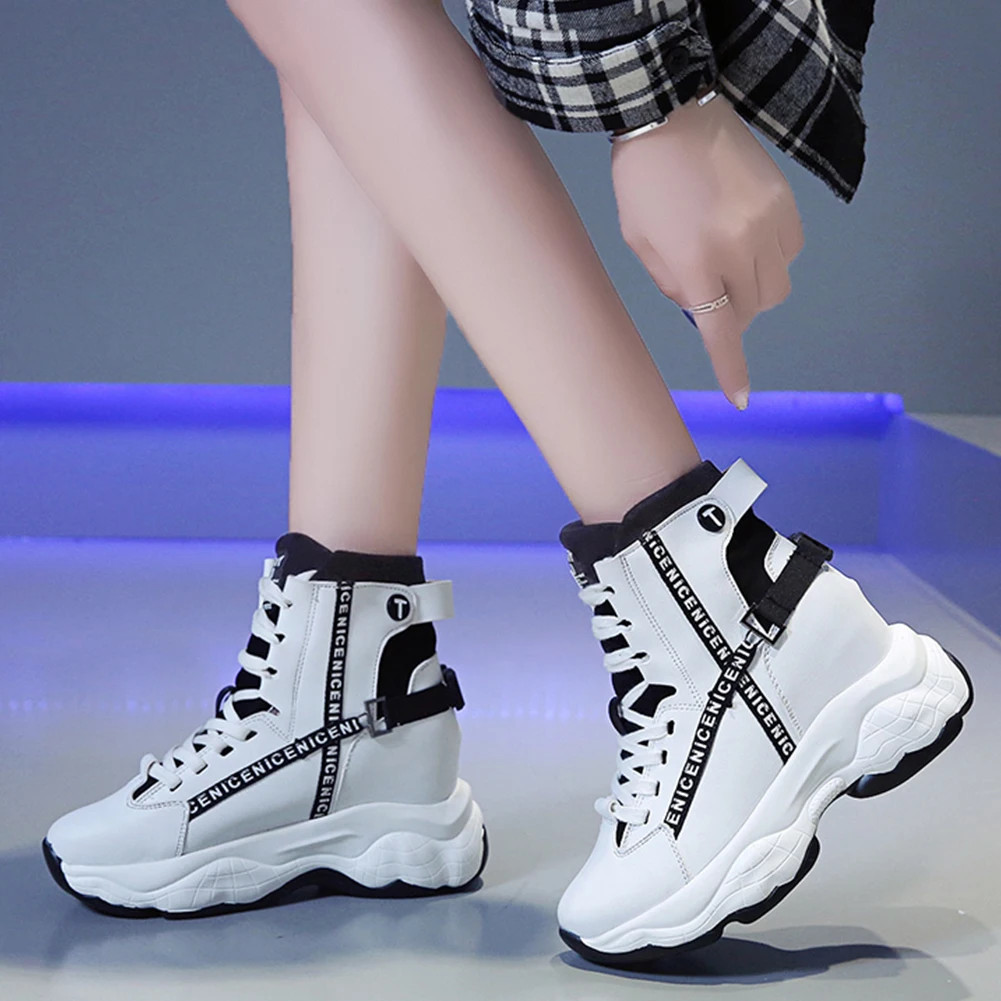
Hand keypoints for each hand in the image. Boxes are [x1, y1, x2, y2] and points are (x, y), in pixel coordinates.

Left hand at [610, 92, 803, 407]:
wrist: (674, 111)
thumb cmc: (642, 180)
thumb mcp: (639, 241)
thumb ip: (672, 283)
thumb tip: (702, 309)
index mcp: (696, 259)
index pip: (720, 330)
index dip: (731, 367)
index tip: (742, 398)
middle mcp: (740, 245)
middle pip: (753, 310)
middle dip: (732, 312)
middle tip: (709, 288)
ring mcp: (768, 221)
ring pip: (776, 287)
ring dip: (753, 289)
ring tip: (727, 262)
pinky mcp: (785, 200)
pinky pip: (791, 252)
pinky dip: (771, 259)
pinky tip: (746, 238)